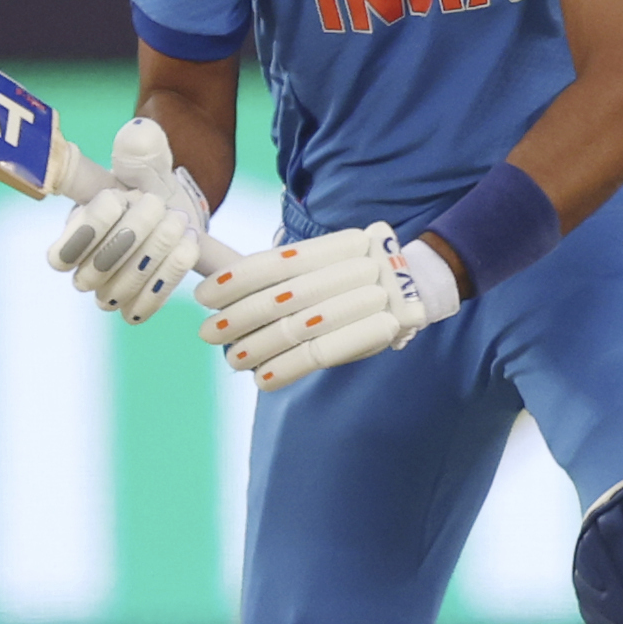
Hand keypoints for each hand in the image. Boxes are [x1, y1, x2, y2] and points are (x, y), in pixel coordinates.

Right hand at [46, 117, 209, 321]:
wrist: (177, 205)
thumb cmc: (150, 183)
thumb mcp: (144, 160)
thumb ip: (137, 150)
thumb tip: (138, 135)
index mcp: (73, 232)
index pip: (59, 254)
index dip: (84, 232)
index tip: (116, 198)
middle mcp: (84, 267)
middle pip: (93, 270)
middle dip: (129, 236)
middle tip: (158, 204)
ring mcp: (108, 291)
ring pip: (117, 291)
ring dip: (152, 256)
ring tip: (179, 222)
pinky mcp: (134, 305)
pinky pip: (139, 310)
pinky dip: (165, 280)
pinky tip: (186, 248)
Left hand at [197, 223, 462, 388]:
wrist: (418, 290)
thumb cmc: (352, 280)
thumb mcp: (324, 265)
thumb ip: (281, 275)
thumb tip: (217, 282)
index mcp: (341, 245)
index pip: (279, 262)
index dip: (238, 280)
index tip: (204, 295)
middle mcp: (357, 269)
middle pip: (284, 298)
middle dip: (239, 318)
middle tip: (208, 333)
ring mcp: (371, 301)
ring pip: (298, 328)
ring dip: (258, 348)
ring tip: (232, 359)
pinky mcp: (378, 333)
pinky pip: (321, 354)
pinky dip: (288, 368)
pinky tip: (263, 378)